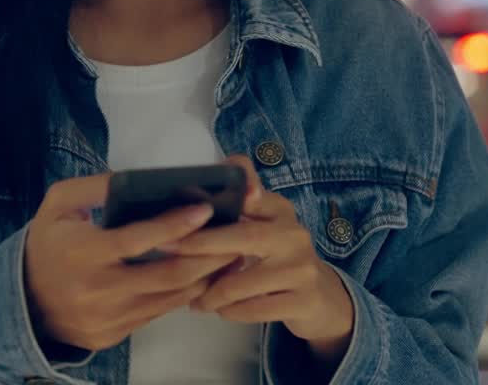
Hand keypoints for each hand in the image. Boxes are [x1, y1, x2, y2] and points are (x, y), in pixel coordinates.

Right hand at [23, 173, 240, 351]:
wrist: (22, 301)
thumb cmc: (46, 244)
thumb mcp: (58, 205)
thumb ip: (95, 187)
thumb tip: (134, 176)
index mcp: (81, 253)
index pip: (136, 240)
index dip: (173, 224)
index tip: (204, 209)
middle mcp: (96, 290)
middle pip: (166, 275)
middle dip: (206, 255)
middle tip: (232, 236)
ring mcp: (106, 318)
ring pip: (169, 299)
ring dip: (203, 277)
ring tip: (227, 255)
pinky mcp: (113, 335)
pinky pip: (157, 314)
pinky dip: (182, 295)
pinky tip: (199, 277)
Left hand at [173, 156, 354, 345]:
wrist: (319, 298)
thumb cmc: (278, 257)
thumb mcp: (264, 225)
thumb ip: (242, 203)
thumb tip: (215, 176)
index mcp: (280, 211)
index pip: (253, 193)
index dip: (230, 191)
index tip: (197, 202)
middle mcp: (294, 235)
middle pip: (243, 238)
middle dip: (200, 245)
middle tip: (168, 250)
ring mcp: (301, 269)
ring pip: (241, 283)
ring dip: (210, 293)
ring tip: (194, 299)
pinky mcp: (304, 301)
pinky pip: (253, 310)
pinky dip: (230, 312)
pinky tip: (220, 310)